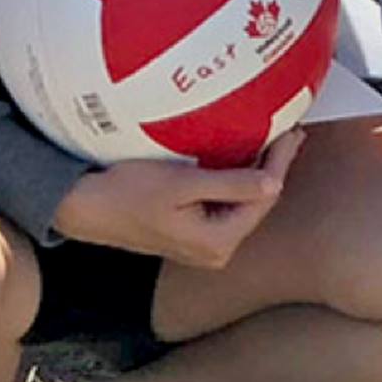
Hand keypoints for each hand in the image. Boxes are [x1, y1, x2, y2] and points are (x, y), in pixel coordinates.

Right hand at [51, 146, 294, 264]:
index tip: (291, 131)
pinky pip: (225, 206)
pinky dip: (236, 181)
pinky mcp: (193, 234)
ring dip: (255, 172)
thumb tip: (274, 182)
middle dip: (272, 167)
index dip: (279, 163)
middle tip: (288, 131)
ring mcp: (204, 245)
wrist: (89, 207)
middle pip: (255, 204)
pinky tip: (239, 159)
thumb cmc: (129, 190)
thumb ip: (229, 185)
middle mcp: (216, 251)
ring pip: (241, 205)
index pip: (262, 198)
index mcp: (218, 242)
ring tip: (271, 140)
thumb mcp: (181, 182)